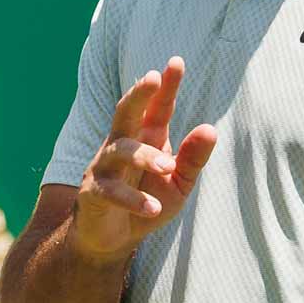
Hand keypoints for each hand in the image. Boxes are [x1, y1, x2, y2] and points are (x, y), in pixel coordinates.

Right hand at [72, 57, 216, 264]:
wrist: (112, 240)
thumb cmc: (148, 202)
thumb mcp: (178, 183)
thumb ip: (193, 159)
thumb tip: (210, 129)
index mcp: (145, 139)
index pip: (157, 107)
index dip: (166, 86)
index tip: (176, 62)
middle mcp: (122, 145)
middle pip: (126, 112)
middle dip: (138, 93)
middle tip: (153, 77)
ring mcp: (104, 168)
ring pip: (120, 150)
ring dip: (144, 156)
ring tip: (167, 167)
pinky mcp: (93, 193)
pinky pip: (111, 191)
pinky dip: (133, 199)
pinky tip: (153, 208)